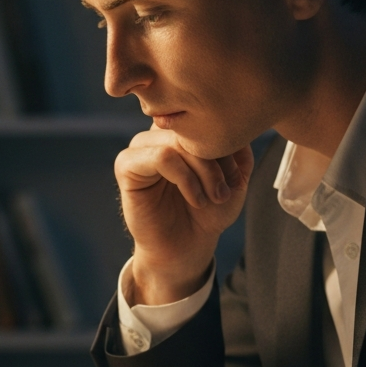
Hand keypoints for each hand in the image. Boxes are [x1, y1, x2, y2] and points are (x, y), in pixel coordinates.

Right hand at [115, 128, 252, 302]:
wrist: (187, 248)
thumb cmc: (208, 213)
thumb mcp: (235, 178)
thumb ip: (239, 150)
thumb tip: (235, 128)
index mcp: (182, 131)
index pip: (206, 118)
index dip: (227, 144)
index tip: (237, 176)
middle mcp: (159, 133)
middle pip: (193, 128)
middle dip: (217, 160)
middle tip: (225, 191)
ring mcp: (140, 147)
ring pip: (178, 141)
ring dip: (203, 171)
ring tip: (213, 197)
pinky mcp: (126, 165)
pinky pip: (160, 156)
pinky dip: (185, 178)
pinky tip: (195, 198)